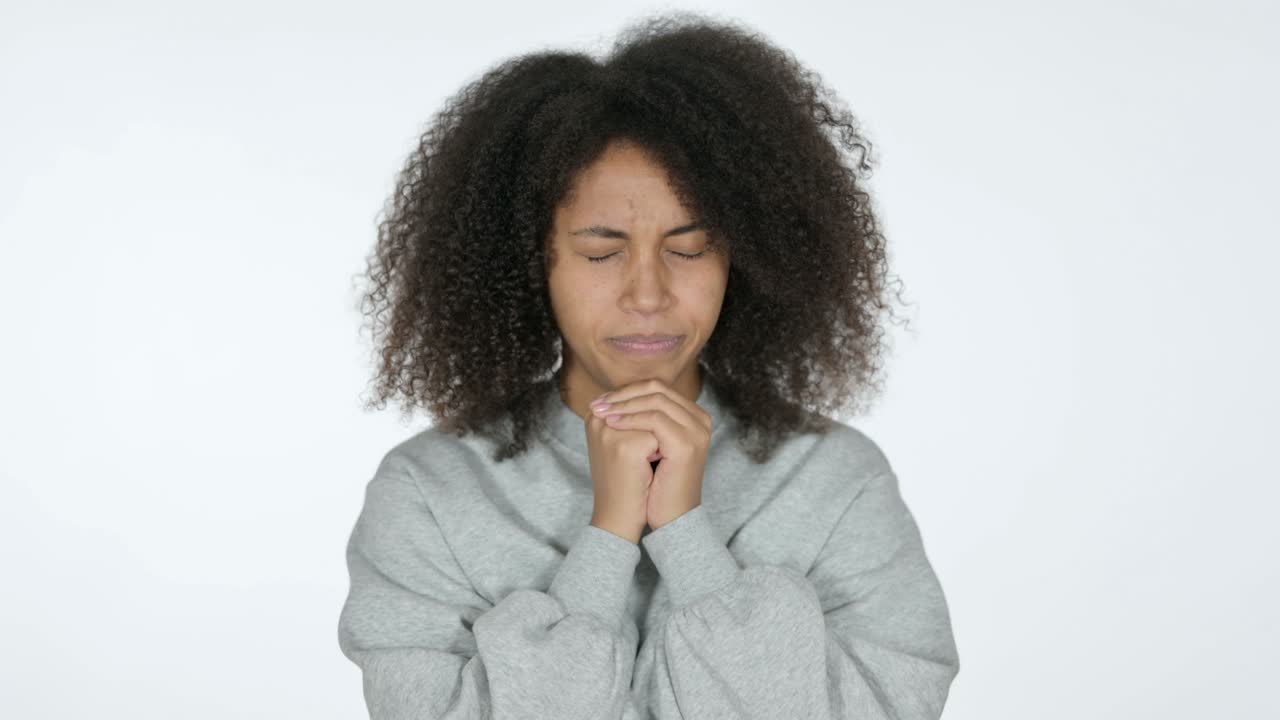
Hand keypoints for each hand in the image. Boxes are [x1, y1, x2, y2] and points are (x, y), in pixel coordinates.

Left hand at [589, 378, 712, 529]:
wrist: (671, 517)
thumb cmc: (656, 484)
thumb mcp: (649, 446)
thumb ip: (642, 421)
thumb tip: (609, 397)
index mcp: (693, 417)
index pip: (658, 388)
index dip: (627, 390)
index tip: (601, 400)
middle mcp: (700, 420)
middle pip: (657, 389)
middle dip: (623, 394)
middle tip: (598, 403)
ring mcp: (696, 430)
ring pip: (655, 400)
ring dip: (623, 404)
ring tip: (600, 413)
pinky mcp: (686, 444)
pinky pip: (654, 419)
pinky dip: (630, 419)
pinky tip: (611, 424)